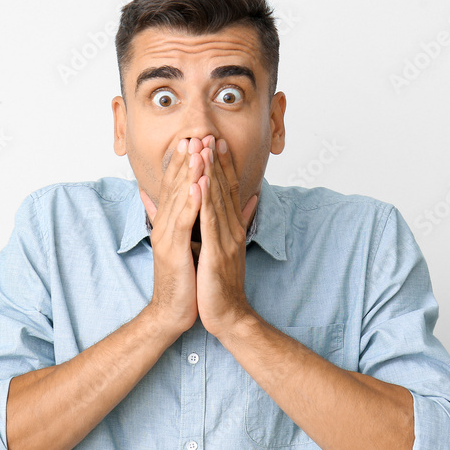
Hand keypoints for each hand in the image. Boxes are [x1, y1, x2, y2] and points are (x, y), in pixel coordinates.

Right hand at [140, 137, 204, 335]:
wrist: (173, 311)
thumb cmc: (184, 279)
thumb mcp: (188, 244)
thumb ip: (189, 221)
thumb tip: (194, 203)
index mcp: (169, 222)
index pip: (176, 186)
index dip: (185, 162)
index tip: (195, 140)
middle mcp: (164, 225)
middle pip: (175, 186)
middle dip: (185, 160)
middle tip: (194, 134)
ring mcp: (166, 236)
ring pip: (178, 198)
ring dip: (188, 173)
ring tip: (196, 150)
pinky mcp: (172, 250)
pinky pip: (182, 221)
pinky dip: (189, 202)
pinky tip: (196, 185)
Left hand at [195, 136, 258, 337]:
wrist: (227, 314)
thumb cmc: (222, 285)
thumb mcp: (230, 248)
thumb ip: (238, 221)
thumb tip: (249, 200)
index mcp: (232, 228)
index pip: (228, 190)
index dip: (223, 165)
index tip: (216, 142)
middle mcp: (231, 229)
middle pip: (224, 189)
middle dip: (216, 161)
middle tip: (210, 134)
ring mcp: (226, 240)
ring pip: (217, 200)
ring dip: (210, 173)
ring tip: (205, 149)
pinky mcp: (217, 253)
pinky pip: (209, 222)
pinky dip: (205, 201)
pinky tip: (200, 183)